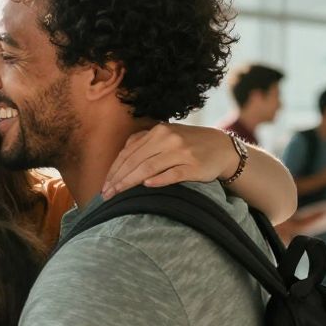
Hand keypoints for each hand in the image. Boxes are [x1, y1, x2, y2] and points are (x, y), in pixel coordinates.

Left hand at [103, 123, 237, 197]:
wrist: (222, 148)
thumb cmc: (188, 144)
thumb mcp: (166, 136)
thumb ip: (144, 142)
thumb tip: (120, 156)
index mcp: (158, 131)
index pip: (129, 153)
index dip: (114, 170)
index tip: (103, 185)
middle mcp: (168, 139)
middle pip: (136, 161)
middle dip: (118, 178)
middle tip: (106, 194)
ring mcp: (182, 152)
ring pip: (149, 167)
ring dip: (130, 182)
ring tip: (118, 194)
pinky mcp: (194, 166)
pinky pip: (173, 174)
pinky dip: (159, 180)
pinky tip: (146, 186)